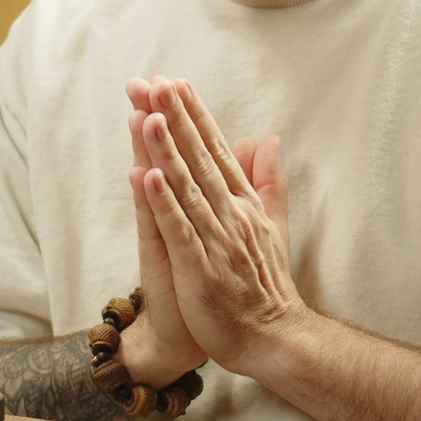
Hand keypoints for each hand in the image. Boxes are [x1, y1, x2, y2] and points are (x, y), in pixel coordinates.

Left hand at [133, 76, 303, 372]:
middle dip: (175, 119)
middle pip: (198, 158)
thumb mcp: (273, 225)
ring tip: (147, 114)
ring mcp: (216, 241)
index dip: (194, 115)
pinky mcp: (200, 269)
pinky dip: (163, 203)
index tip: (175, 82)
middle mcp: (231, 214)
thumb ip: (269, 180)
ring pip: (186, 187)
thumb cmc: (266, 284)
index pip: (216, 149)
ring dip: (166, 150)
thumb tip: (268, 139)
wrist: (273, 339)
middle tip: (154, 82)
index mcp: (244, 202)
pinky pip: (178, 231)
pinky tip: (147, 176)